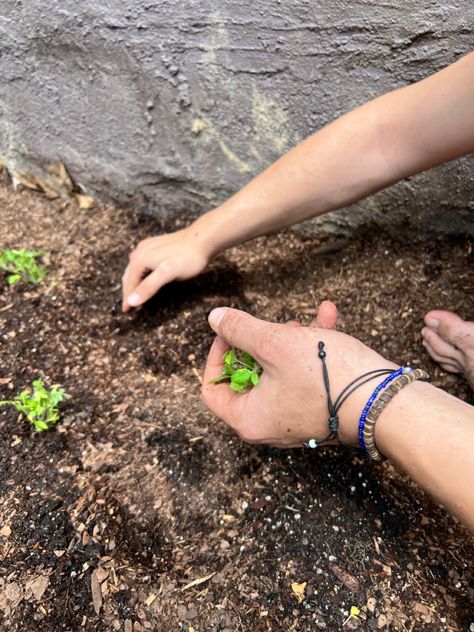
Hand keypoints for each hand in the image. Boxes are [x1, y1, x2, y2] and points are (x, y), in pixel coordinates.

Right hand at [122, 226, 209, 311]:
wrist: (202, 238)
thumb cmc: (188, 258)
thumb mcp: (168, 274)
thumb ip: (149, 287)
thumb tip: (131, 301)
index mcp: (139, 259)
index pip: (129, 284)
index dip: (128, 299)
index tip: (127, 311)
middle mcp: (139, 251)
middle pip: (129, 276)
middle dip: (128, 291)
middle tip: (129, 306)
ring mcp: (146, 247)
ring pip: (134, 269)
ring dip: (133, 282)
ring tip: (134, 293)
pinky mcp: (154, 245)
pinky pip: (142, 262)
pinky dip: (140, 273)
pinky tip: (144, 276)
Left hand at [201, 304, 397, 447]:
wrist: (386, 402)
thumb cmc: (327, 377)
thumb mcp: (274, 343)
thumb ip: (239, 329)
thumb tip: (215, 319)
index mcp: (249, 418)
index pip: (213, 389)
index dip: (217, 355)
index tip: (232, 332)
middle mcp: (269, 425)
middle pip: (248, 377)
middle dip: (263, 342)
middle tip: (279, 325)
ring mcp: (295, 418)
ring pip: (280, 371)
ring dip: (292, 340)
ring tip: (309, 321)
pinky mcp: (319, 409)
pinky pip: (305, 377)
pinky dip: (313, 349)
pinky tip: (329, 317)